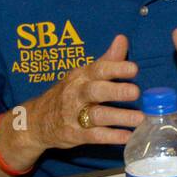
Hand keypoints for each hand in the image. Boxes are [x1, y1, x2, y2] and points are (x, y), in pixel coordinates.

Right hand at [20, 34, 145, 153]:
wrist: (36, 121)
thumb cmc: (68, 94)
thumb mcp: (83, 75)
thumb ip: (106, 60)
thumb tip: (122, 39)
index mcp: (80, 77)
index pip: (98, 69)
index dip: (115, 68)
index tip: (134, 68)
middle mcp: (76, 94)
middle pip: (95, 91)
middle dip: (115, 91)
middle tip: (136, 92)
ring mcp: (74, 115)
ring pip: (97, 115)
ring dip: (119, 117)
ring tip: (139, 118)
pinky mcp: (75, 135)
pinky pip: (94, 136)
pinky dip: (110, 137)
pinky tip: (127, 136)